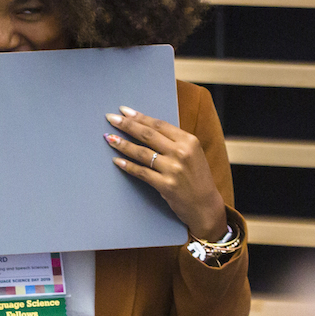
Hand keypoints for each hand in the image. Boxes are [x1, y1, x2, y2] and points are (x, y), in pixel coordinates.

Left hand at [104, 106, 227, 237]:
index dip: (139, 117)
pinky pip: (142, 172)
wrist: (205, 204)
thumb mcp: (192, 153)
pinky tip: (116, 161)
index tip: (123, 111)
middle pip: (148, 135)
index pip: (159, 125)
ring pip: (142, 152)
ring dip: (122, 144)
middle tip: (110, 118)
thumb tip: (146, 127)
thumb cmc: (196, 177)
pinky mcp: (166, 185)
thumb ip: (174, 141)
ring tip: (108, 138)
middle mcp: (182, 152)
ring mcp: (174, 169)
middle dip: (127, 125)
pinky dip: (127, 166)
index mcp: (189, 141)